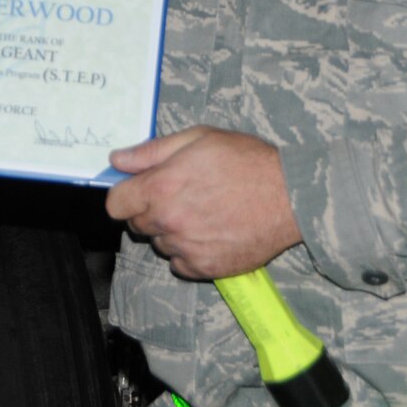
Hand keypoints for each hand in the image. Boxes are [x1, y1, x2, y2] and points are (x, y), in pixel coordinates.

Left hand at [105, 127, 301, 279]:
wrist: (290, 196)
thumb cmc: (245, 160)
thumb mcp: (197, 139)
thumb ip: (151, 152)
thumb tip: (117, 160)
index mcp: (161, 187)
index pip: (116, 205)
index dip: (126, 195)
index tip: (140, 190)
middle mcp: (169, 221)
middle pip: (137, 225)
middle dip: (150, 211)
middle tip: (180, 196)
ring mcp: (187, 248)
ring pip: (160, 244)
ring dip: (171, 232)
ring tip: (201, 213)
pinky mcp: (206, 268)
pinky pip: (180, 264)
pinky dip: (188, 252)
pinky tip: (209, 234)